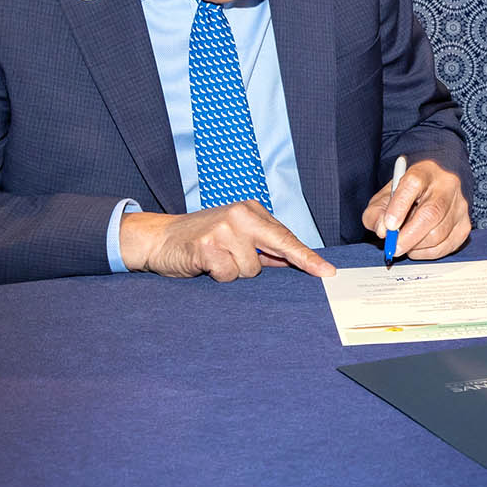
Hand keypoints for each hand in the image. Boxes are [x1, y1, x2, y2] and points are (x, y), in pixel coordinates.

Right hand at [119, 203, 333, 280]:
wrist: (159, 238)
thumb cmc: (201, 240)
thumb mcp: (236, 238)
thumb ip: (263, 249)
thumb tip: (294, 261)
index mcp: (250, 211)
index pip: (285, 236)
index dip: (308, 256)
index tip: (327, 271)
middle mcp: (240, 215)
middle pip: (279, 246)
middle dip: (298, 262)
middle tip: (322, 273)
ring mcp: (224, 228)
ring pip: (251, 269)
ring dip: (235, 272)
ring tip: (218, 261)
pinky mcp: (207, 246)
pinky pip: (228, 274)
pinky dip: (219, 276)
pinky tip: (206, 265)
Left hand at [362, 159, 470, 260]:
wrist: (437, 184)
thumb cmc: (409, 192)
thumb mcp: (386, 196)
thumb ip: (376, 213)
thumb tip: (383, 231)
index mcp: (423, 171)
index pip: (412, 185)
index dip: (399, 206)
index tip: (388, 226)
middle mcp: (446, 185)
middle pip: (431, 213)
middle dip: (409, 236)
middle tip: (394, 247)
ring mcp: (459, 205)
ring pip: (440, 233)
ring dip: (418, 246)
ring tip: (406, 243)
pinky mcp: (465, 224)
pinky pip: (448, 246)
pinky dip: (429, 253)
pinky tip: (419, 247)